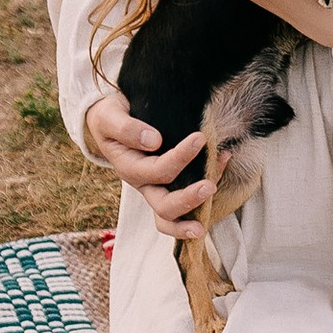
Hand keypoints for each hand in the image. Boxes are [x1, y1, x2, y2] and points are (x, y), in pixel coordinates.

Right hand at [82, 91, 213, 241]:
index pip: (156, 171)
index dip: (179, 158)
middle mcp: (144, 185)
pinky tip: (224, 161)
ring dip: (193, 212)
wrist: (109, 121)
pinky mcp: (168, 185)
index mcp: (129, 169)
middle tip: (209, 186)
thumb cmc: (110, 118)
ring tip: (213, 204)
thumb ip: (126, 128)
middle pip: (164, 207)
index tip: (199, 138)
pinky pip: (186, 199)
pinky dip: (208, 184)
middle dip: (187, 200)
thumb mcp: (109, 117)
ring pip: (171, 216)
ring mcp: (156, 189)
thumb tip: (153, 141)